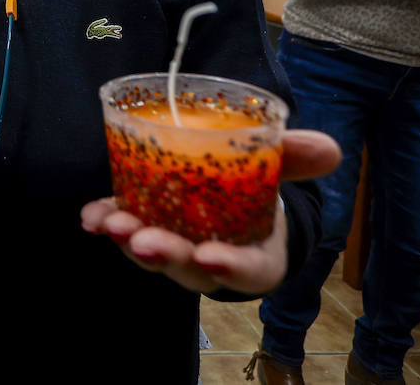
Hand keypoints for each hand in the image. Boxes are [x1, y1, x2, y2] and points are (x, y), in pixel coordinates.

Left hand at [81, 129, 341, 294]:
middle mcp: (211, 260)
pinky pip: (123, 229)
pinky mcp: (145, 228)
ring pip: (152, 253)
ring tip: (111, 224)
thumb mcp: (280, 170)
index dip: (231, 268)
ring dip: (129, 240)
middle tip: (145, 242)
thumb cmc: (258, 186)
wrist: (229, 187)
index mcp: (256, 255)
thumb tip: (329, 148)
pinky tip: (90, 216)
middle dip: (165, 256)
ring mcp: (176, 248)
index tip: (210, 256)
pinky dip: (104, 221)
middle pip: (189, 269)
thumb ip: (296, 158)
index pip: (249, 272)